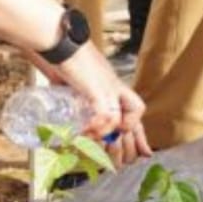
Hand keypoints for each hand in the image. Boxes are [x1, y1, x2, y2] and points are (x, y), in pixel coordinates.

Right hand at [52, 45, 151, 160]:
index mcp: (112, 85)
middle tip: (121, 164)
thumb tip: (60, 102)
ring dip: (113, 143)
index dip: (140, 136)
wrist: (58, 37)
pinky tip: (87, 135)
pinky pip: (108, 116)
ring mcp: (108, 87)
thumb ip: (70, 91)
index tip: (144, 154)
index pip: (135, 112)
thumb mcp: (71, 79)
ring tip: (100, 152)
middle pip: (134, 122)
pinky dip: (99, 130)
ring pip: (125, 123)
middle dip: (129, 148)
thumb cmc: (61, 54)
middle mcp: (114, 87)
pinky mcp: (97, 88)